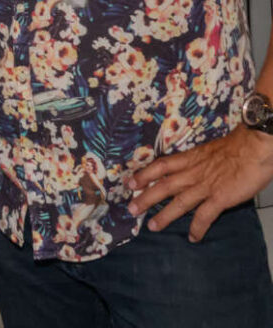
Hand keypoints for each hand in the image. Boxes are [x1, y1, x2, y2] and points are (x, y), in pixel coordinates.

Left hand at [127, 125, 272, 241]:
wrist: (255, 146)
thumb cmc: (237, 146)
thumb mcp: (209, 150)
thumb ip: (199, 160)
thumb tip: (194, 167)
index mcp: (190, 159)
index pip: (161, 166)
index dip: (144, 174)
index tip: (130, 183)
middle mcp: (192, 173)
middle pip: (163, 186)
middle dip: (146, 198)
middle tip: (131, 209)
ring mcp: (205, 186)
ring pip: (179, 203)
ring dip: (164, 216)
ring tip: (152, 227)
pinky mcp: (220, 198)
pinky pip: (205, 216)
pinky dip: (197, 228)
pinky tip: (192, 238)